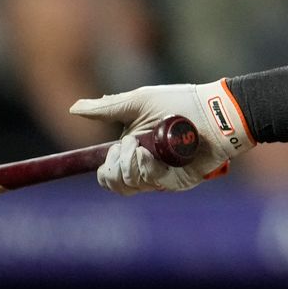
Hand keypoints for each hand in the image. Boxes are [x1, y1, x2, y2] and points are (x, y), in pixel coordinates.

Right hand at [69, 80, 254, 193]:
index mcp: (133, 149)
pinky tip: (147, 156)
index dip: (104, 170)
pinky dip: (146, 170)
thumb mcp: (138, 102)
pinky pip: (153, 184)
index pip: (109, 173)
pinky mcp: (179, 181)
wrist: (214, 110)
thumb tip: (73, 108)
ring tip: (140, 148)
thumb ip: (106, 108)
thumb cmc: (180, 103)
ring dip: (130, 166)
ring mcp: (163, 175)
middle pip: (116, 184)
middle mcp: (146, 166)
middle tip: (127, 147)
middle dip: (115, 168)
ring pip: (131, 186)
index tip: (109, 156)